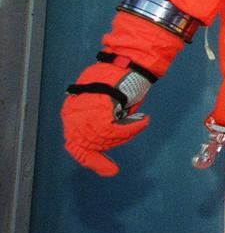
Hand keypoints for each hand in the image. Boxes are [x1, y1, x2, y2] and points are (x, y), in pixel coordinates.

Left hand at [60, 8, 188, 175]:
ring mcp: (85, 116)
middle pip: (90, 145)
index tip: (108, 171)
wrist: (129, 61)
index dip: (90, 159)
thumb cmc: (120, 78)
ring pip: (106, 140)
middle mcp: (74, 115)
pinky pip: (118, 132)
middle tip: (118, 158)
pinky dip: (132, 128)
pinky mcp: (99, 115)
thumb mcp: (104, 100)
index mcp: (73, 111)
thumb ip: (99, 118)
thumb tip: (101, 140)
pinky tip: (143, 119)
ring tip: (140, 120)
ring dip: (126, 133)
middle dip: (107, 148)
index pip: (76, 143)